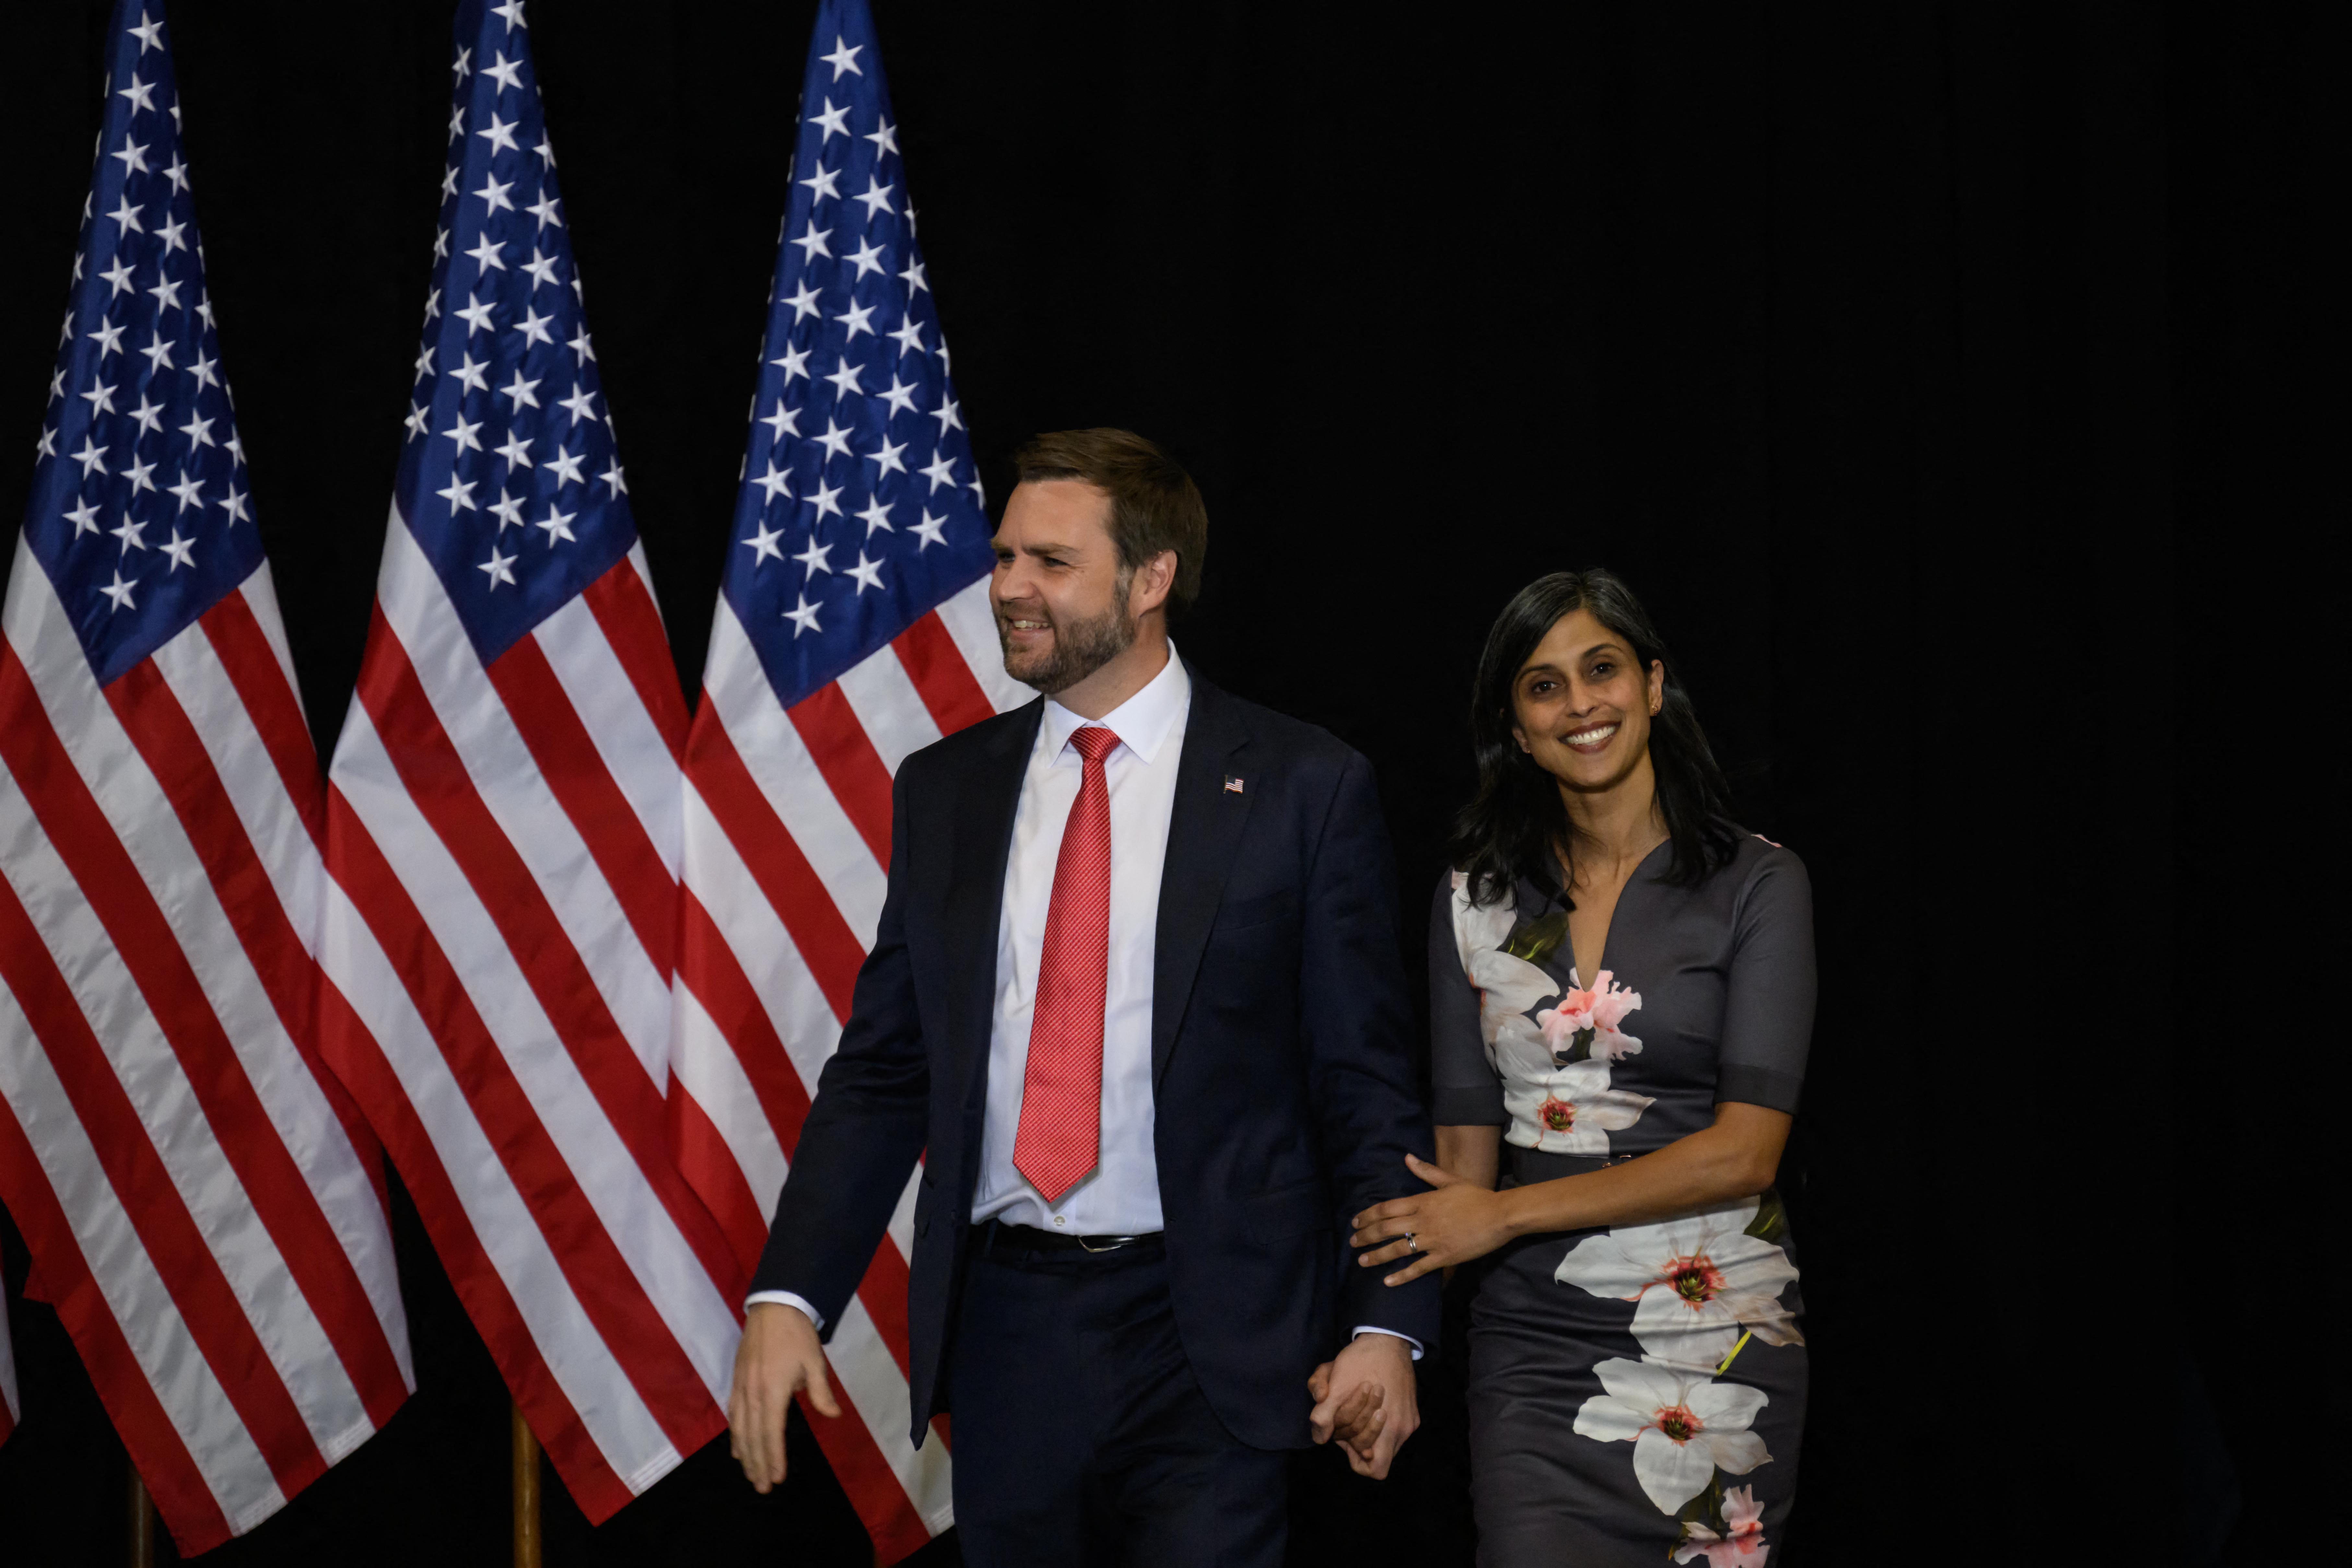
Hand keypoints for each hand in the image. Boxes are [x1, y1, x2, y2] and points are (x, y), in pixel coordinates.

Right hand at [727, 1302, 840, 1492]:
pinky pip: (732, 1414)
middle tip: (762, 1488)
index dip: (773, 1457)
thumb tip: (834, 1415)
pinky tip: (737, 1448)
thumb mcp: (815, 1362)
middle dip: (758, 1464)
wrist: (773, 1306)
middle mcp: (752, 1394)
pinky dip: (735, 1434)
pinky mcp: (736, 1381)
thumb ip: (821, 1392)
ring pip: (739, 1429)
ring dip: (745, 1454)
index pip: (772, 1432)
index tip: (777, 1478)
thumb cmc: (797, 1335)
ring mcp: (740, 1387)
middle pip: (753, 1436)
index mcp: (772, 1391)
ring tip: (749, 1475)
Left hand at [1308, 1333, 1418, 1478]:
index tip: (1346, 1438)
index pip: (1375, 1469)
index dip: (1356, 1458)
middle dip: (1358, 1442)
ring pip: (1387, 1444)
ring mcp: (1410, 1421)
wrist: (1387, 1338)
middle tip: (1347, 1420)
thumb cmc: (1360, 1360)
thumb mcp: (1335, 1384)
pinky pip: (1395, 1430)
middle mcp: (1403, 1429)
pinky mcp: (1412, 1411)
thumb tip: (1320, 1438)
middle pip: (1379, 1458)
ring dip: (1368, 1432)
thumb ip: (1323, 1415)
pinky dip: (1381, 1423)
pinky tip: (1370, 1403)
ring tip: (1357, 1409)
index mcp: (1389, 1427)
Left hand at [1351, 1152, 1514, 1287]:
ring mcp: (1432, 1240)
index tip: (1356, 1222)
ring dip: (1376, 1256)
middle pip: (1385, 1229)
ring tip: (1361, 1261)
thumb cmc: (1476, 1196)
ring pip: (1397, 1249)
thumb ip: (1426, 1171)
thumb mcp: (1450, 1180)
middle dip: (1365, 1236)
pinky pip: (1418, 1268)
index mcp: (1422, 1201)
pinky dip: (1401, 1276)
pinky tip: (1387, 1282)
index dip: (1368, 1215)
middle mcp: (1422, 1221)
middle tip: (1352, 1242)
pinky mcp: (1443, 1257)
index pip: (1386, 1208)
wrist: (1500, 1215)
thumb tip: (1407, 1157)